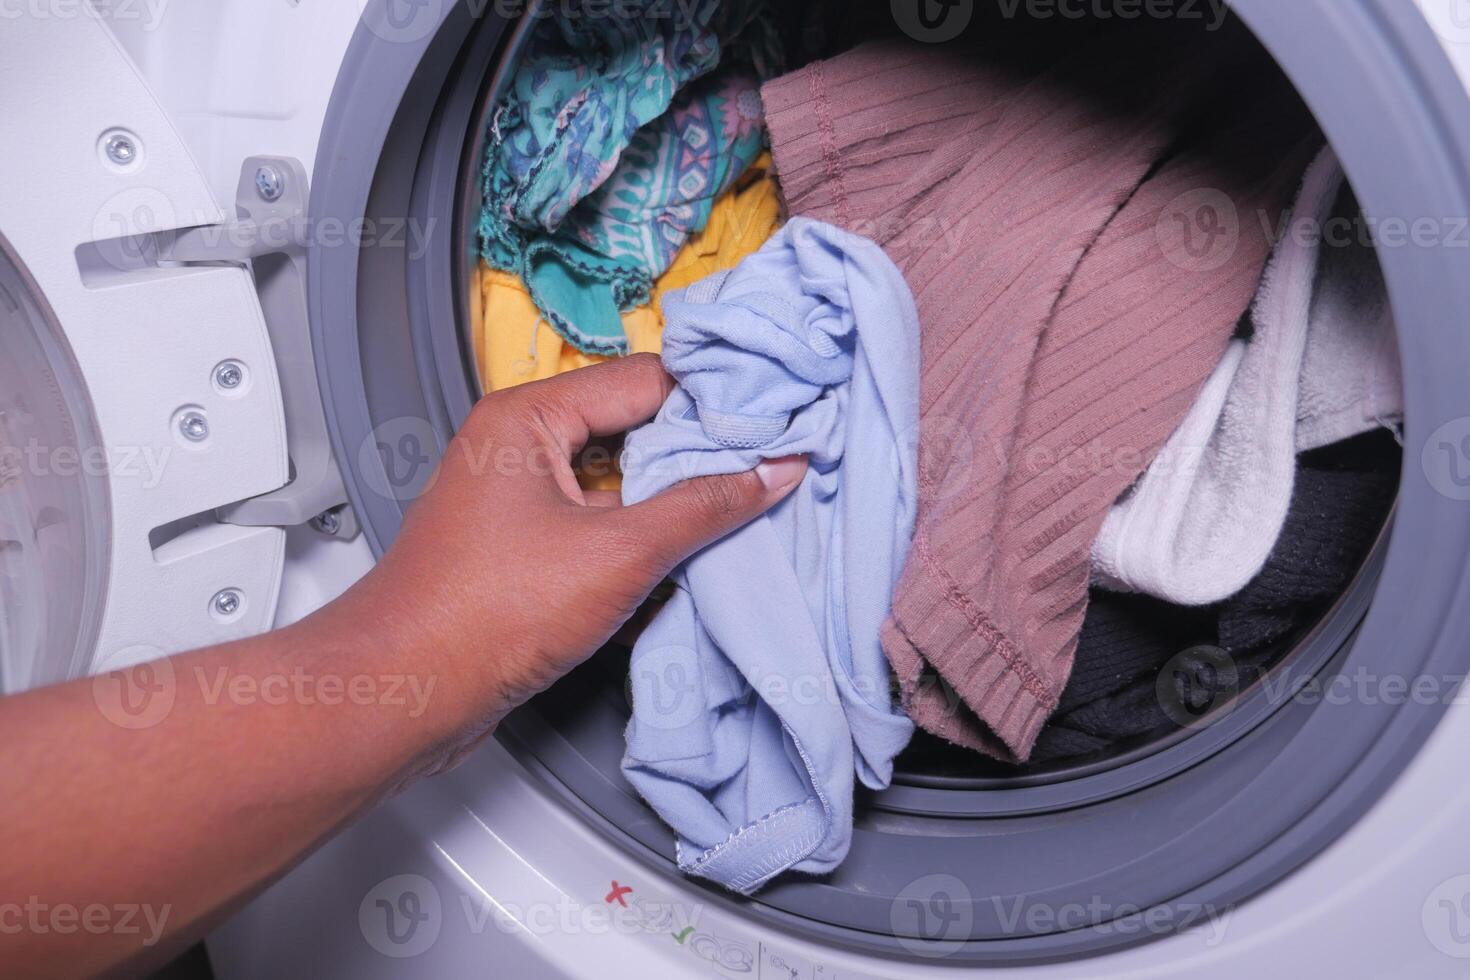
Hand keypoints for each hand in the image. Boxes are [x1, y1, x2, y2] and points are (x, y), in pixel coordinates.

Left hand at [326, 353, 806, 767]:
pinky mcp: (522, 554)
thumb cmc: (486, 614)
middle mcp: (518, 448)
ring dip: (670, 510)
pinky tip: (686, 570)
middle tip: (770, 472)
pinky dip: (638, 548)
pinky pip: (596, 532)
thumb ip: (702, 508)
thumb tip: (772, 471)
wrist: (404, 695)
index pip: (646, 382)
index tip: (778, 423)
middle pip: (634, 433)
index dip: (714, 402)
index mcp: (529, 417)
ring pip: (619, 488)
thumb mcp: (617, 554)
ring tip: (741, 520)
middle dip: (697, 459)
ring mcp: (517, 503)